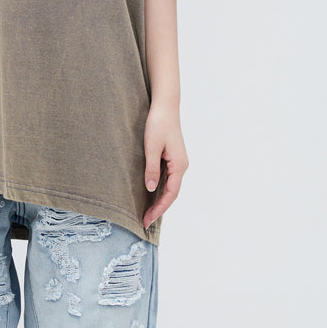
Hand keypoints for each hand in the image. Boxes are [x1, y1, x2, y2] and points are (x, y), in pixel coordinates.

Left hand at [142, 101, 187, 230]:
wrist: (165, 106)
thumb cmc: (159, 123)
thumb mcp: (152, 147)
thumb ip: (151, 168)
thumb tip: (150, 188)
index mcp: (179, 165)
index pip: (171, 194)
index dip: (159, 208)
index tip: (147, 219)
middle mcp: (181, 166)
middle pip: (171, 193)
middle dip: (158, 209)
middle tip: (144, 221)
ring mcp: (178, 162)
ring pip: (170, 187)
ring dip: (159, 201)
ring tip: (147, 213)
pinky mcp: (172, 158)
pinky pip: (167, 179)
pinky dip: (159, 190)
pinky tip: (150, 195)